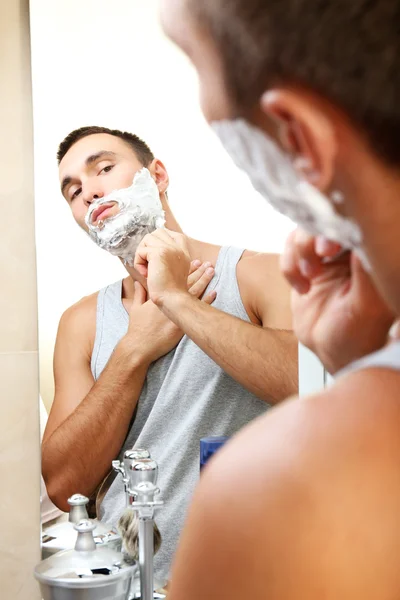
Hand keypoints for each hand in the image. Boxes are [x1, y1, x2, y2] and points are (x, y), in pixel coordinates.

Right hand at [125, 259, 215, 363]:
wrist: (141, 345)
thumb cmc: (137, 328)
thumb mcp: (136, 308)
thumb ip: (139, 293)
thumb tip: (137, 282)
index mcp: (160, 296)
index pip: (175, 279)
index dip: (185, 270)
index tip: (193, 262)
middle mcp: (170, 302)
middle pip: (187, 284)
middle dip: (198, 273)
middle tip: (207, 264)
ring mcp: (178, 313)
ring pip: (194, 293)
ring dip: (204, 281)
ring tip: (212, 271)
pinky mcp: (183, 324)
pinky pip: (197, 310)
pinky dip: (206, 300)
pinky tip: (214, 292)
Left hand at [135, 229, 213, 306]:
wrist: (173, 299)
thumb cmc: (170, 290)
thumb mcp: (174, 269)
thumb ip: (169, 257)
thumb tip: (151, 249)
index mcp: (183, 251)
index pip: (171, 233)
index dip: (159, 240)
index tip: (154, 256)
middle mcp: (178, 247)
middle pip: (157, 232)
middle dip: (148, 245)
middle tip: (148, 263)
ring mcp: (170, 248)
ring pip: (147, 239)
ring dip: (142, 254)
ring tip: (147, 269)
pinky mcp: (159, 253)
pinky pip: (141, 251)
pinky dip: (138, 263)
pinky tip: (145, 274)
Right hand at [281, 228, 394, 373]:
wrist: (330, 351)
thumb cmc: (357, 336)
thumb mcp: (367, 307)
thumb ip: (365, 273)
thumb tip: (360, 241)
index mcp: (372, 254)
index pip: (354, 222)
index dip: (336, 227)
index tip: (328, 247)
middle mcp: (352, 248)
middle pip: (325, 219)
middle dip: (314, 238)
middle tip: (319, 256)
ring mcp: (329, 254)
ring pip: (304, 229)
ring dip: (300, 252)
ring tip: (309, 277)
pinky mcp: (308, 261)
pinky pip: (290, 246)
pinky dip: (289, 264)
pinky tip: (301, 285)